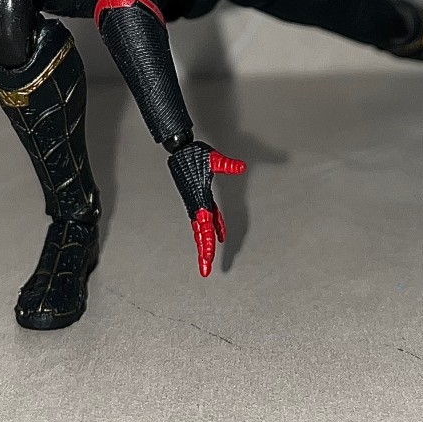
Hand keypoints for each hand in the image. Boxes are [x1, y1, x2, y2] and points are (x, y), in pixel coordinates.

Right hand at [165, 141, 245, 275]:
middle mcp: (198, 205)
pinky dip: (212, 230)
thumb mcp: (215, 159)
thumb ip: (228, 164)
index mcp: (200, 198)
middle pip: (201, 234)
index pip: (205, 225)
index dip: (207, 240)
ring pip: (201, 230)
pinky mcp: (199, 201)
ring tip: (207, 261)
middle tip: (205, 270)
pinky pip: (206, 221)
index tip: (209, 253)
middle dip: (203, 253)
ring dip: (204, 246)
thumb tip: (241, 167)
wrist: (181, 151)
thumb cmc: (195, 154)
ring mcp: (197, 204)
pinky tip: (219, 237)